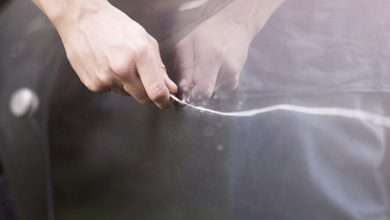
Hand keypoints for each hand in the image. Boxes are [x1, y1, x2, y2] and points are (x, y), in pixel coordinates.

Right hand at [35, 0, 176, 107]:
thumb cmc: (114, 25)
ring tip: (119, 62)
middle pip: (142, 98)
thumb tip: (169, 88)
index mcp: (139, 55)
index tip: (166, 102)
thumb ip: (159, 67)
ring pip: (126, 94)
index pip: (156, 90)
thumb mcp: (145, 40)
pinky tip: (106, 65)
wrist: (82, 19)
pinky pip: (110, 90)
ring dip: (128, 85)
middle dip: (147, 92)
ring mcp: (106, 78)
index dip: (164, 101)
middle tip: (143, 78)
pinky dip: (112, 82)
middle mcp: (122, 69)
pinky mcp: (93, 84)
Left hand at [174, 0, 284, 101]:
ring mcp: (234, 75)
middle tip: (193, 75)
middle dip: (196, 90)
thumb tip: (183, 89)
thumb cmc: (209, 31)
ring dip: (205, 84)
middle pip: (207, 94)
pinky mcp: (236, 79)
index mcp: (213, 57)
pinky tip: (214, 69)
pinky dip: (213, 83)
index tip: (186, 89)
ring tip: (205, 67)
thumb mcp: (189, 43)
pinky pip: (220, 89)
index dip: (192, 94)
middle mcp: (227, 69)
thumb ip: (185, 67)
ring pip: (212, 92)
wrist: (236, 24)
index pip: (203, 90)